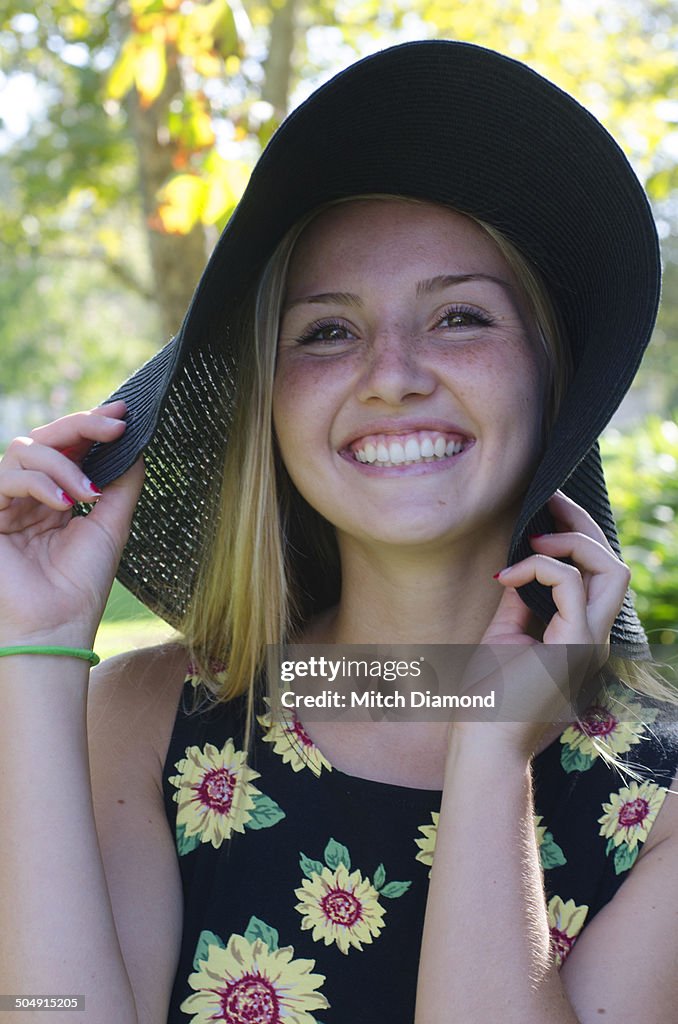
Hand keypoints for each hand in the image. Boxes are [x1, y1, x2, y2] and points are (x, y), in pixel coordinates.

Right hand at [0, 401, 144, 644]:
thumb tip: (136, 445)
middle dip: (81, 426)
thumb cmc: (81, 584)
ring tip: (89, 493)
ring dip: (64, 464)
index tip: (123, 414)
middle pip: (45, 438)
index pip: (69, 448)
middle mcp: (27, 497)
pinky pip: (7, 478)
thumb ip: (122, 483)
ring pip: (25, 450)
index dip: (92, 426)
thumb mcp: (111, 524)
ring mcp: (4, 504)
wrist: (56, 626)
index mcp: (55, 498)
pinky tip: (64, 503)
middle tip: (114, 427)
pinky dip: (39, 483)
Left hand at [455, 491, 630, 757]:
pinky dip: (539, 568)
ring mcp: (590, 644)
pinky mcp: (574, 647)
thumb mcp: (505, 637)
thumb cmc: (488, 700)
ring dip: (574, 541)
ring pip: (612, 571)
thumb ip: (518, 601)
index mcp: (581, 636)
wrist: (482, 749)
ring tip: (533, 539)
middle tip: (548, 502)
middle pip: (614, 566)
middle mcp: (595, 638)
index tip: (541, 516)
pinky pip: (570, 585)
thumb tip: (515, 563)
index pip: (598, 576)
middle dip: (583, 526)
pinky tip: (505, 576)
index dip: (576, 539)